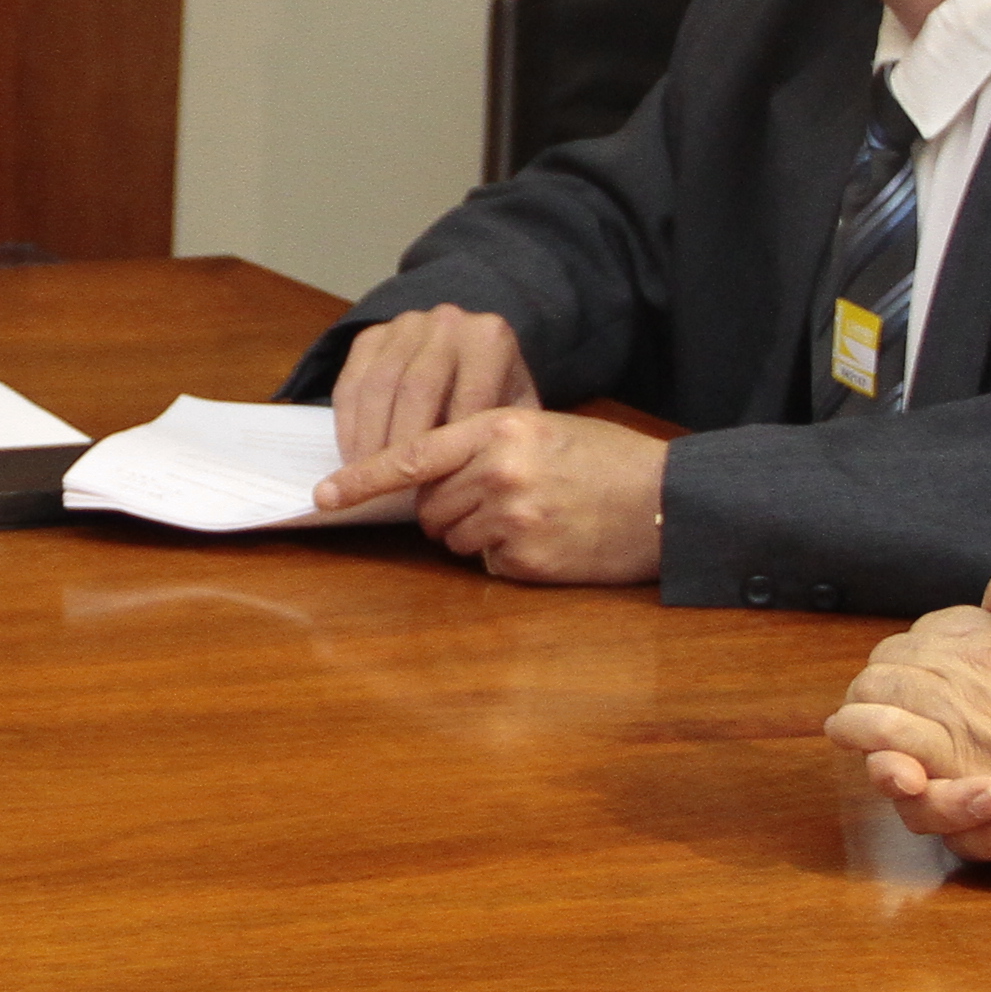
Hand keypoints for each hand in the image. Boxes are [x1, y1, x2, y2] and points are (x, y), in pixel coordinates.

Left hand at [318, 406, 667, 582]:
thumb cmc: (604, 462)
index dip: (362, 478)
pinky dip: (506, 558)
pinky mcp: (526, 559)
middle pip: (429, 504)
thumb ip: (482, 443)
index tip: (324, 495)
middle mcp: (499, 471)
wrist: (666, 502)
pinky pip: (486, 564)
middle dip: (449, 507)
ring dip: (476, 534)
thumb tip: (425, 478)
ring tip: (531, 516)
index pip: (413, 454)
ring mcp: (512, 518)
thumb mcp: (542, 428)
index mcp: (500, 427)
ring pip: (452, 538)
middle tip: (500, 498)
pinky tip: (546, 541)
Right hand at [328, 305, 537, 472]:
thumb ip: (498, 441)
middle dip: (402, 445)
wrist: (471, 358)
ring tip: (371, 477)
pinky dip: (348, 424)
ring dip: (369, 438)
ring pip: (378, 386)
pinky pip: (351, 382)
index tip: (439, 491)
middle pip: (417, 389)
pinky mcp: (370, 336)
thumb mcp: (512, 416)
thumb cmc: (495, 399)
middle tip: (395, 488)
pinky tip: (354, 456)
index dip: (451, 448)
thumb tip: (468, 486)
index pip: (467, 397)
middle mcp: (447, 321)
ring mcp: (404, 324)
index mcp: (489, 337)